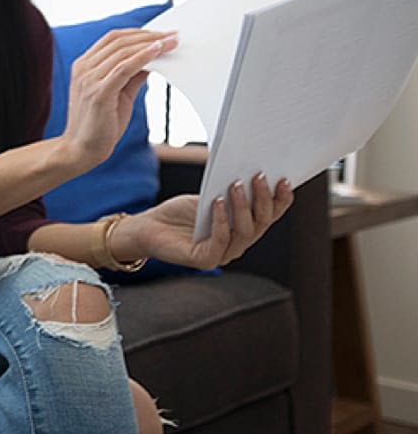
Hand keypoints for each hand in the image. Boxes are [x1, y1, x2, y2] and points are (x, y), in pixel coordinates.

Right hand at [58, 29, 176, 170]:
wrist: (82, 150)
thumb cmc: (99, 125)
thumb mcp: (118, 94)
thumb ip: (131, 75)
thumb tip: (152, 60)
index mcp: (83, 66)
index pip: (112, 38)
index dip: (138, 33)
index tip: (161, 33)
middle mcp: (83, 69)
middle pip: (118, 41)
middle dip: (149, 35)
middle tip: (172, 35)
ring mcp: (88, 80)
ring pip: (123, 52)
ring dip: (151, 44)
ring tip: (171, 42)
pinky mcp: (98, 92)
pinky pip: (124, 68)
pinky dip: (143, 56)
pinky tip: (157, 51)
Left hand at [116, 173, 293, 269]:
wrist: (149, 228)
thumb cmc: (180, 213)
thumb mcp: (210, 197)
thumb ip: (231, 192)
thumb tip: (254, 173)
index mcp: (244, 229)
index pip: (270, 216)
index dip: (280, 200)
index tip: (285, 179)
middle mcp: (238, 245)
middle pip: (261, 223)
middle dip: (263, 199)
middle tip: (259, 176)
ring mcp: (223, 254)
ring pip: (244, 232)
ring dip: (242, 206)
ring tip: (236, 184)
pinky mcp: (205, 260)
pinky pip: (220, 241)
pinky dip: (221, 220)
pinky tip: (217, 202)